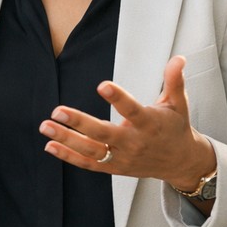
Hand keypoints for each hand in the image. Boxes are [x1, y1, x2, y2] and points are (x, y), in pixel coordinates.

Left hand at [38, 56, 214, 190]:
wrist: (180, 163)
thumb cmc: (175, 127)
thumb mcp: (178, 104)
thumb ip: (174, 80)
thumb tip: (179, 58)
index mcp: (149, 124)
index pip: (132, 110)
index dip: (118, 98)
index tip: (102, 85)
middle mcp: (134, 143)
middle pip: (103, 134)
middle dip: (80, 123)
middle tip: (57, 111)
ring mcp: (122, 158)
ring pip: (91, 151)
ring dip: (66, 139)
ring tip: (45, 126)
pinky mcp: (114, 168)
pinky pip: (88, 164)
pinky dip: (68, 156)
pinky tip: (50, 145)